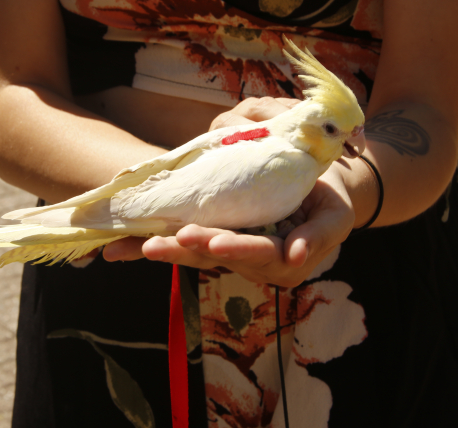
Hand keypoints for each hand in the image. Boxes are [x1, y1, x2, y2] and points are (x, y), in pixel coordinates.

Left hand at [102, 95, 352, 286]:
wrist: (319, 195)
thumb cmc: (329, 203)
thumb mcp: (335, 217)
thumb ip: (317, 236)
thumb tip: (295, 256)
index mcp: (280, 259)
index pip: (255, 252)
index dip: (234, 248)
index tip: (214, 243)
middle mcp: (250, 261)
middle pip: (214, 257)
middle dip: (184, 252)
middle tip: (155, 246)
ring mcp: (229, 251)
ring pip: (192, 253)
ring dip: (161, 250)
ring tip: (129, 248)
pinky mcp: (213, 238)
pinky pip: (183, 242)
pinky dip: (154, 241)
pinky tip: (123, 246)